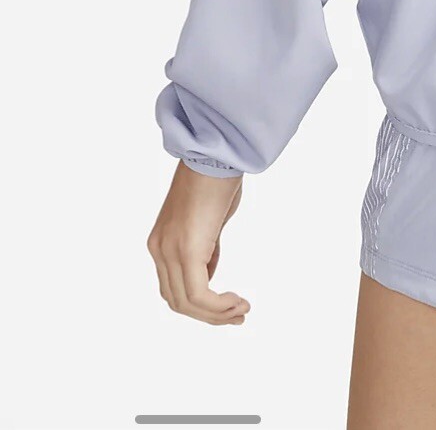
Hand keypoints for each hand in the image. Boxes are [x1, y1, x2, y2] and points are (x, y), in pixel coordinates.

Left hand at [147, 161, 250, 325]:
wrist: (217, 154)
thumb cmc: (218, 178)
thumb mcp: (210, 220)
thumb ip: (207, 246)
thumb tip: (210, 269)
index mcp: (162, 242)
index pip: (174, 288)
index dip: (200, 305)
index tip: (229, 305)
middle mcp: (160, 250)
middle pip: (178, 301)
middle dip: (210, 315)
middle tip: (239, 315)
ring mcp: (168, 251)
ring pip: (186, 302)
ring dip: (217, 314)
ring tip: (242, 310)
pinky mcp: (185, 250)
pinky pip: (198, 294)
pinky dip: (218, 306)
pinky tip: (237, 302)